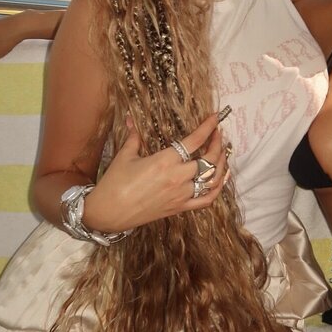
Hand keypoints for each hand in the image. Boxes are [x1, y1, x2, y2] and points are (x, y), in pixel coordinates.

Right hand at [82, 111, 228, 232]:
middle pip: (209, 159)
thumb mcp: (125, 155)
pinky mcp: (179, 208)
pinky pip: (206, 200)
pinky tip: (220, 178)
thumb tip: (130, 119)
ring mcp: (181, 195)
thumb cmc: (114, 183)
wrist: (108, 213)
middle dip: (217, 144)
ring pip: (211, 179)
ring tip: (222, 152)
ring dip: (221, 164)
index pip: (194, 141)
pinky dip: (217, 189)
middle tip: (218, 134)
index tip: (215, 117)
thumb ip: (133, 136)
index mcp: (165, 161)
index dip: (208, 127)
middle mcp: (178, 177)